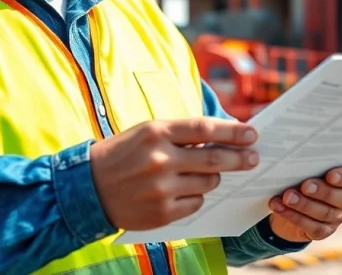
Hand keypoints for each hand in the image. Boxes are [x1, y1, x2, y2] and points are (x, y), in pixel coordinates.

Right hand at [89, 118, 258, 230]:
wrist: (88, 188)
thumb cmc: (123, 154)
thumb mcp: (147, 133)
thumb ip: (181, 134)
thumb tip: (221, 137)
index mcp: (156, 132)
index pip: (205, 128)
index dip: (233, 131)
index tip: (252, 133)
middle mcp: (160, 160)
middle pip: (214, 159)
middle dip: (239, 158)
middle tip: (254, 157)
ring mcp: (161, 189)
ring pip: (207, 182)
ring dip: (214, 177)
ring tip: (207, 173)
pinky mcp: (162, 213)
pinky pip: (195, 203)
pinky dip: (197, 196)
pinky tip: (185, 190)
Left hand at [267, 162, 341, 242]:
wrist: (291, 199)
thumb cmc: (304, 173)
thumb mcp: (308, 165)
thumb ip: (309, 160)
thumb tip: (292, 156)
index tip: (329, 175)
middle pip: (340, 198)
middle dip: (321, 192)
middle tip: (304, 186)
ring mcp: (338, 217)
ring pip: (325, 213)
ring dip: (303, 204)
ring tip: (286, 197)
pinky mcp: (324, 231)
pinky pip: (312, 227)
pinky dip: (293, 216)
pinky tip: (279, 207)